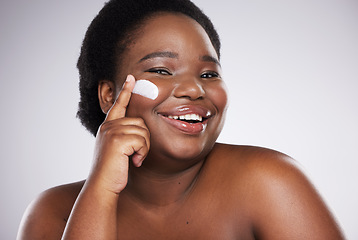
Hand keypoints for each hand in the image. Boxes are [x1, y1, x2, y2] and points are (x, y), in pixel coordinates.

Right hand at [88, 74, 149, 193]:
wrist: (102, 186)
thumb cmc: (112, 170)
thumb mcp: (116, 149)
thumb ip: (123, 135)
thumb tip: (139, 129)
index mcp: (108, 127)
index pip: (118, 105)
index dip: (126, 91)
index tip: (132, 78)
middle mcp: (108, 126)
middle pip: (140, 122)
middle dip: (144, 141)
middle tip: (136, 155)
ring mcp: (111, 132)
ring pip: (143, 131)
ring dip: (143, 148)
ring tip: (133, 159)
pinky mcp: (117, 140)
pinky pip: (142, 141)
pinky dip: (142, 153)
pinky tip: (134, 162)